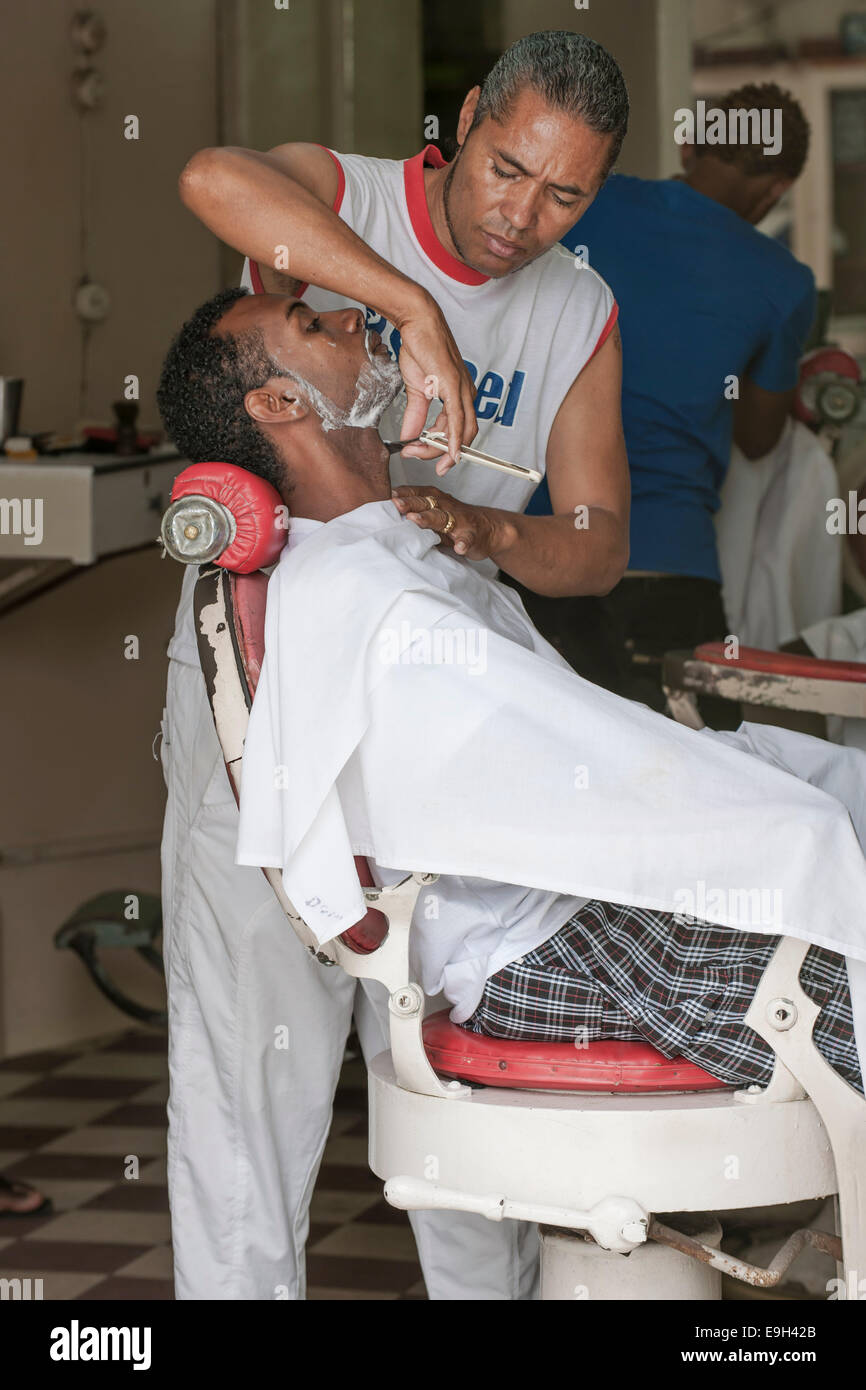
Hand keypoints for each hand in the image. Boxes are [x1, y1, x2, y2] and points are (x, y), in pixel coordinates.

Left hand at [391, 486, 504, 559]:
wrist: (490, 529)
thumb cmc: (458, 522)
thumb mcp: (435, 515)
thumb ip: (415, 514)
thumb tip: (387, 517)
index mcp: (436, 500)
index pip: (417, 493)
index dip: (404, 494)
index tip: (389, 495)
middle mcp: (446, 506)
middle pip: (426, 502)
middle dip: (411, 503)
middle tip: (396, 504)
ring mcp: (460, 521)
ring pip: (443, 517)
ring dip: (429, 519)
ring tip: (416, 520)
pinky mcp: (473, 535)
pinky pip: (467, 539)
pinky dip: (463, 543)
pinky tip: (459, 547)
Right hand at [392, 291, 476, 469]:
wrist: (417, 322)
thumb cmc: (421, 347)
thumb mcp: (416, 388)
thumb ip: (415, 415)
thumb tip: (409, 435)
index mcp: (460, 395)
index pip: (457, 430)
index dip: (441, 448)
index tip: (419, 454)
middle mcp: (466, 393)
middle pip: (462, 436)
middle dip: (440, 453)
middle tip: (417, 457)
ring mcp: (462, 389)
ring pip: (460, 431)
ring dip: (439, 448)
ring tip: (416, 452)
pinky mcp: (453, 384)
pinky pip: (457, 419)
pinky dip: (455, 439)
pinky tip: (450, 453)